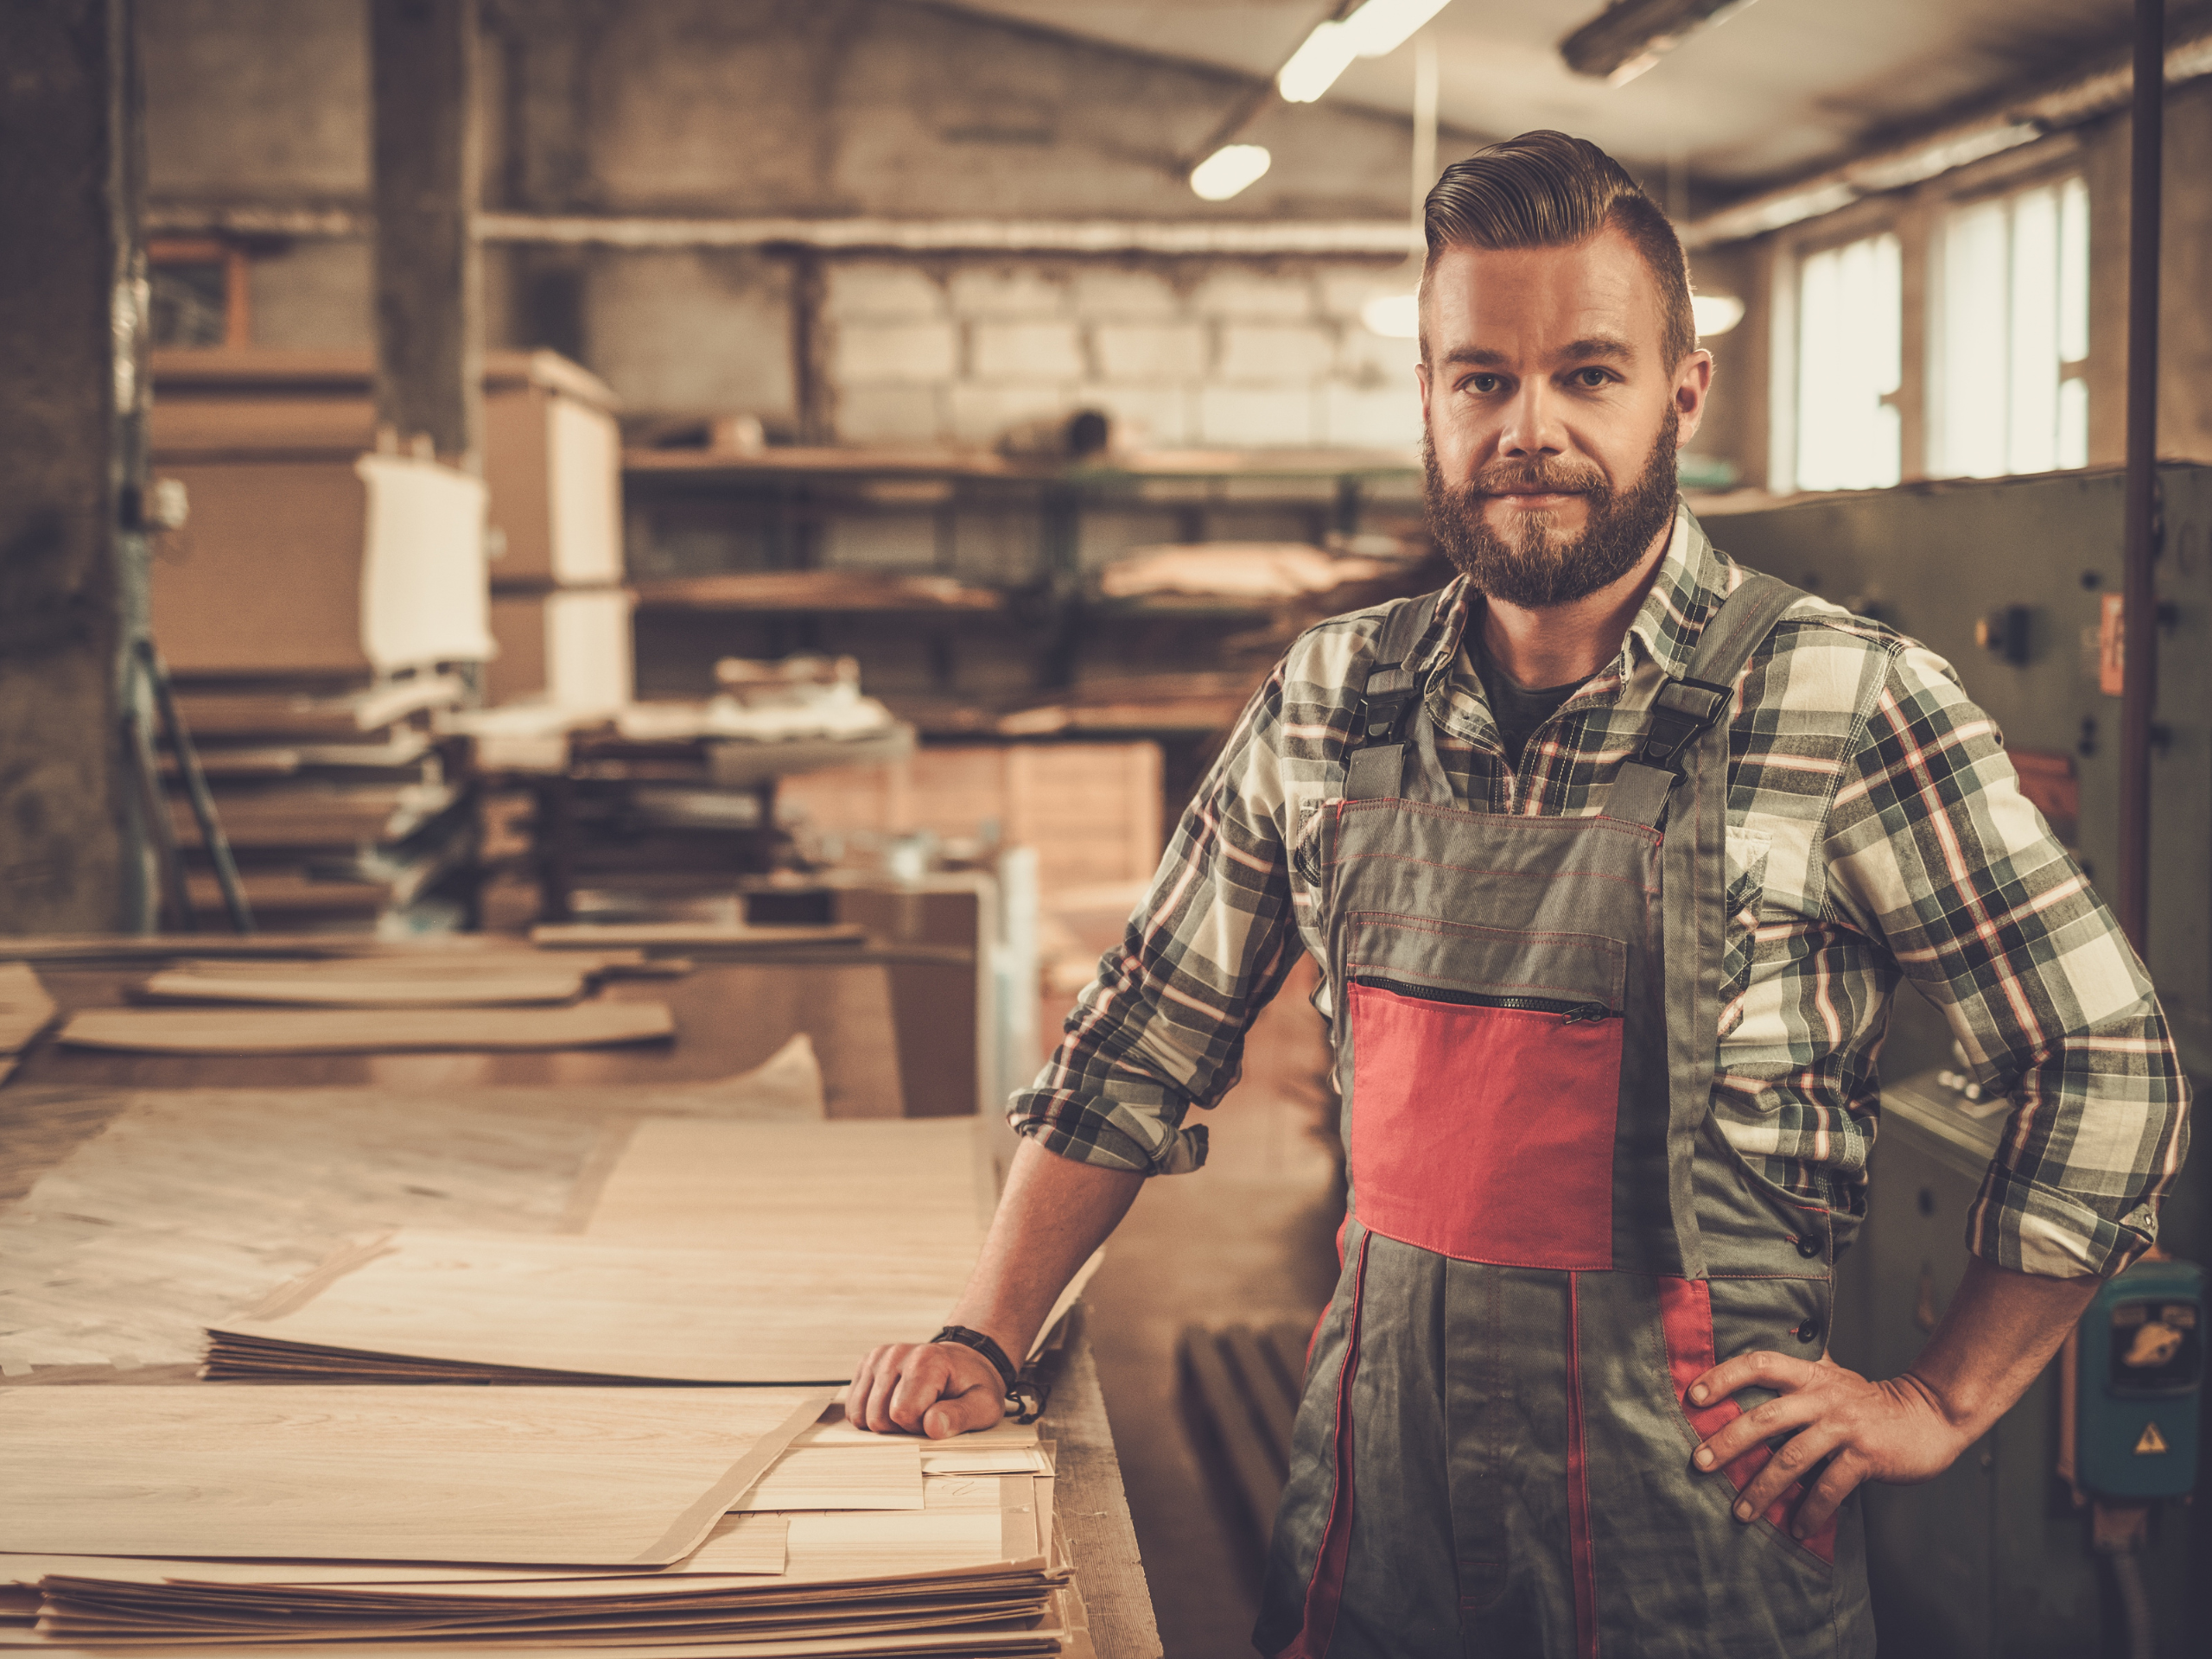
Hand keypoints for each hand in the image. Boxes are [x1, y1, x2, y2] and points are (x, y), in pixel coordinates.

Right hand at [844, 1340, 1007, 1438]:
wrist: (963, 1363)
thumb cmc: (972, 1386)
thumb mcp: (983, 1406)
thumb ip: (960, 1417)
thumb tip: (932, 1426)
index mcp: (926, 1360)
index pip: (901, 1413)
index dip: (919, 1426)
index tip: (937, 1415)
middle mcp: (896, 1353)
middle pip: (877, 1417)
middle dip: (900, 1427)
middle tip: (924, 1413)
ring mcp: (878, 1357)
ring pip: (860, 1415)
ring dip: (885, 1422)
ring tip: (911, 1409)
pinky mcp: (866, 1364)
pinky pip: (853, 1408)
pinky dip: (871, 1414)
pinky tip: (893, 1405)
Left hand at [1686, 1351, 1971, 1538]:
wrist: (1930, 1416)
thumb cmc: (1870, 1401)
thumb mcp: (1833, 1376)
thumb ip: (1799, 1371)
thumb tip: (1755, 1359)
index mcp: (1811, 1375)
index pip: (1759, 1364)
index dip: (1724, 1376)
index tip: (1694, 1396)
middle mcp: (1824, 1397)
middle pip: (1766, 1417)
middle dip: (1729, 1441)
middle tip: (1700, 1463)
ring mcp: (1845, 1426)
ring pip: (1793, 1458)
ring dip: (1763, 1488)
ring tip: (1740, 1512)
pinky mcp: (1867, 1456)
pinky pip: (1831, 1487)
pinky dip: (1811, 1510)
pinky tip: (1796, 1527)